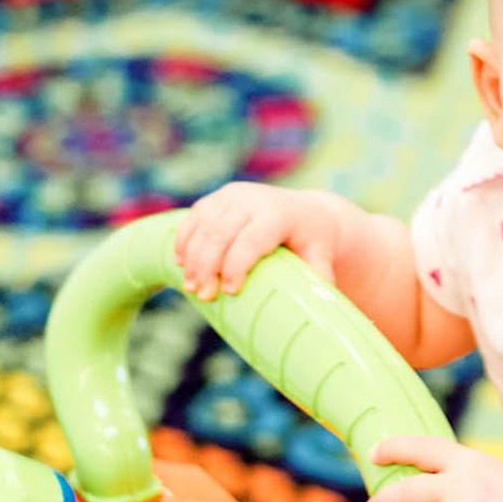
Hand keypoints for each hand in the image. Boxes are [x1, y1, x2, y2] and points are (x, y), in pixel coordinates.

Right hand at [174, 183, 341, 300]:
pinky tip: (181, 263)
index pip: (251, 240)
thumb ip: (319, 278)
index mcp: (279, 213)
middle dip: (208, 267)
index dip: (237, 267)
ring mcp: (233, 195)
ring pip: (203, 226)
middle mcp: (253, 199)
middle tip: (204, 295)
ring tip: (191, 287)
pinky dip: (184, 241)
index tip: (230, 292)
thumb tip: (318, 306)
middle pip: (220, 234)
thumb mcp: (321, 257)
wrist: (306, 211)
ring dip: (191, 258)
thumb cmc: (313, 241)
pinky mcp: (219, 197)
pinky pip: (194, 217)